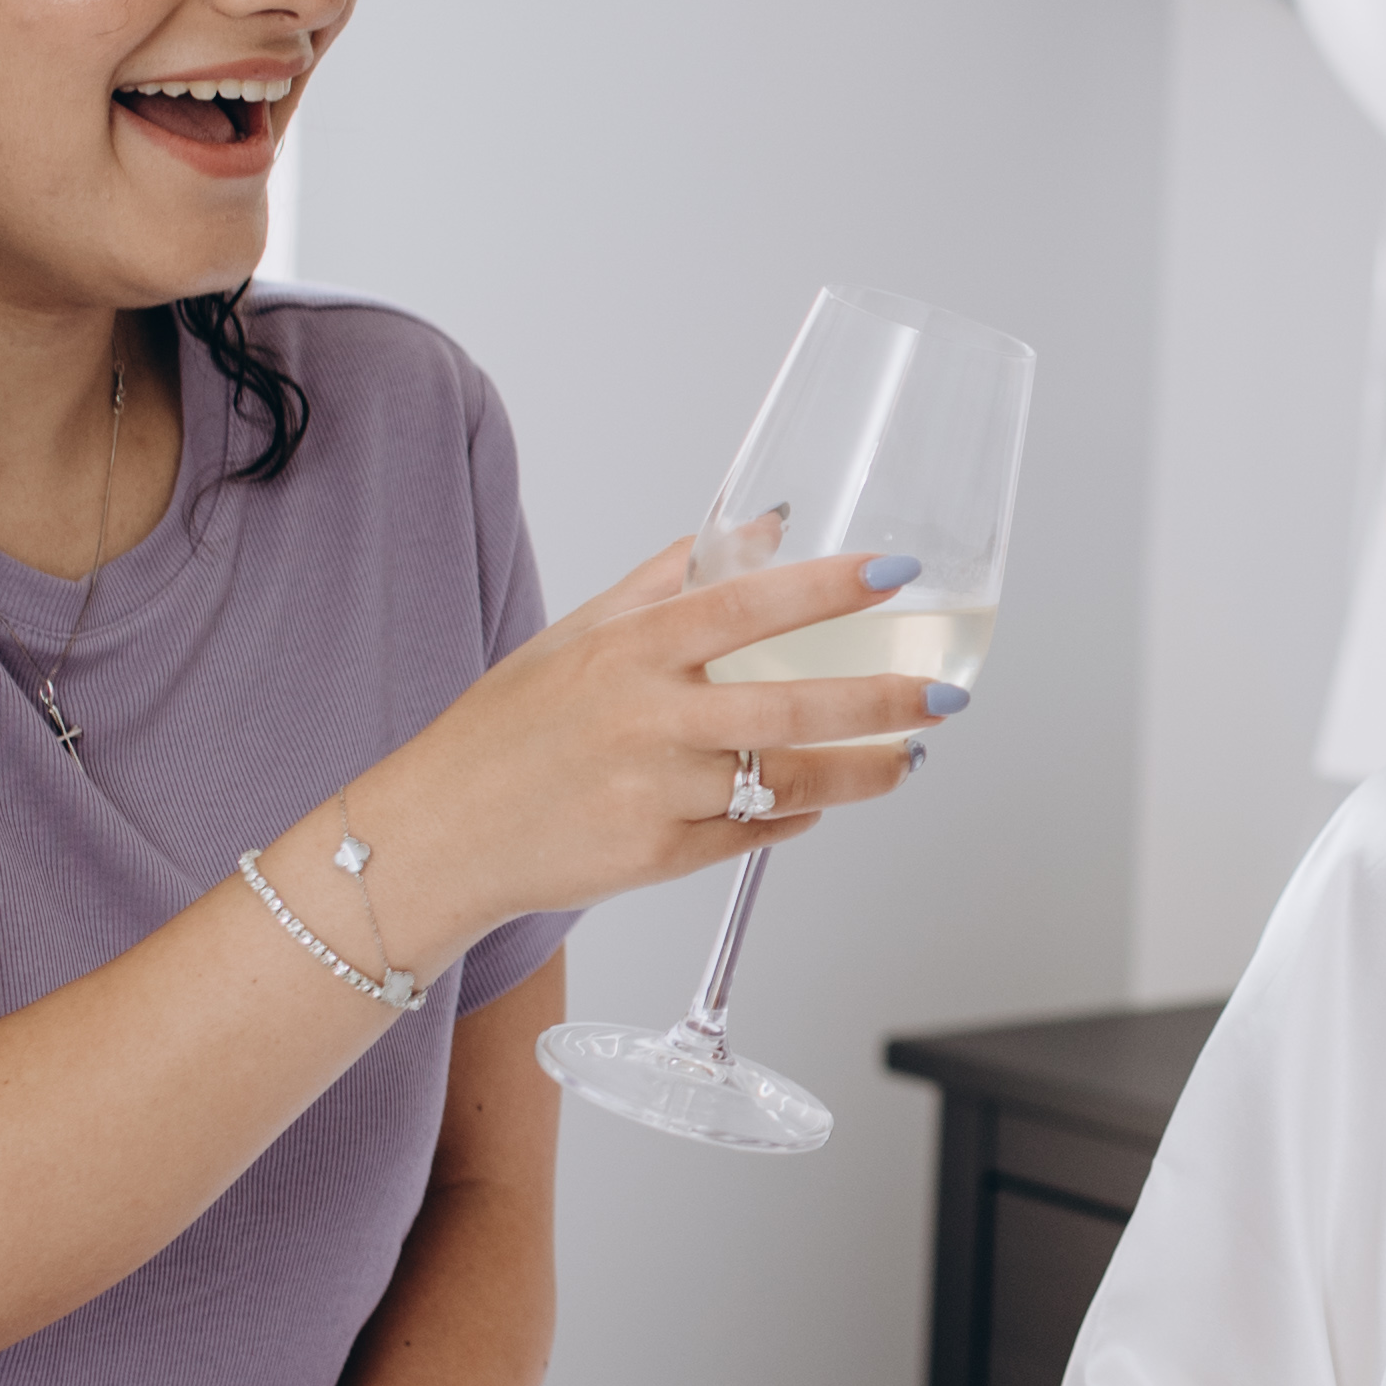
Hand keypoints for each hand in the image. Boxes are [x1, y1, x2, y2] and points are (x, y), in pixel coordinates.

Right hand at [343, 538, 952, 969]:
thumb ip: (670, 578)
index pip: (745, 605)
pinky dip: (799, 815)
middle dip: (885, 701)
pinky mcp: (660, 859)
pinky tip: (824, 799)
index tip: (895, 573)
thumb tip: (763, 526)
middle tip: (946, 695)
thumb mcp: (577, 634)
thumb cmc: (510, 727)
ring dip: (864, 771)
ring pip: (789, 783)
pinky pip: (756, 834)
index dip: (828, 587)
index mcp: (629, 651)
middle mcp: (646, 720)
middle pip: (791, 708)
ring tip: (908, 756)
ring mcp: (656, 795)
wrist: (439, 834)